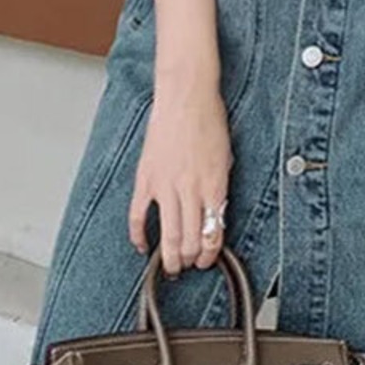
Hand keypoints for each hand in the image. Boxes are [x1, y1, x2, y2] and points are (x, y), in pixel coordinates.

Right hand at [128, 83, 232, 274]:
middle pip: (191, 240)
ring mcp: (166, 186)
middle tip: (189, 266)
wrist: (186, 97)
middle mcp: (191, 190)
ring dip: (169, 257)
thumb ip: (219, 188)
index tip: (208, 259)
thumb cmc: (209, 121)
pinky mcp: (146, 179)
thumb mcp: (226, 158)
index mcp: (214, 185)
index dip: (211, 253)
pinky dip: (138, 235)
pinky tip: (141, 245)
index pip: (213, 233)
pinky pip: (138, 216)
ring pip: (167, 235)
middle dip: (190, 260)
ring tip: (170, 267)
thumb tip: (216, 213)